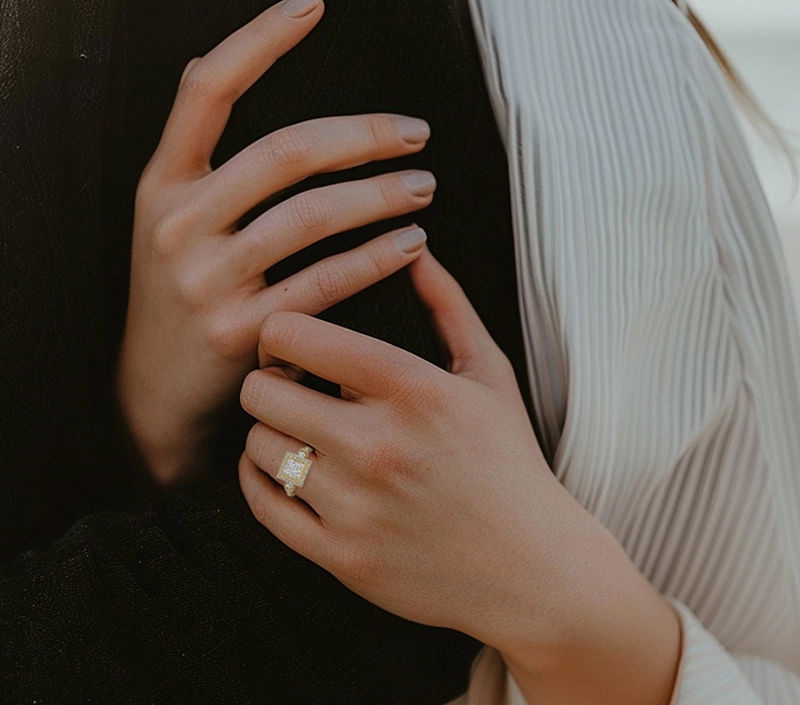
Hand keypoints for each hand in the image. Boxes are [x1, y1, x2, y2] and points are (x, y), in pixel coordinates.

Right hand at [117, 0, 435, 485]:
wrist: (153, 390)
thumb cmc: (176, 293)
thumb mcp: (164, 217)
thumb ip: (195, 152)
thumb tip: (209, 58)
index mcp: (162, 183)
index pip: (207, 89)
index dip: (259, 39)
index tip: (314, 4)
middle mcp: (180, 222)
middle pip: (287, 152)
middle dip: (364, 135)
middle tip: (417, 133)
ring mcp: (207, 277)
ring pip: (314, 216)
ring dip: (381, 195)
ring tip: (425, 187)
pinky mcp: (241, 329)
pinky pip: (326, 282)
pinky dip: (377, 258)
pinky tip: (412, 245)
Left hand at [239, 247, 679, 704]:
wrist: (533, 569)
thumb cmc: (510, 462)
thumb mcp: (490, 373)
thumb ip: (449, 305)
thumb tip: (415, 249)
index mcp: (413, 389)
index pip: (297, 335)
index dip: (279, 330)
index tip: (289, 339)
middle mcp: (378, 445)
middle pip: (262, 391)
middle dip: (268, 380)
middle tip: (287, 385)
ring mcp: (356, 506)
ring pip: (257, 446)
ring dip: (267, 431)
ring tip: (293, 429)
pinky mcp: (342, 556)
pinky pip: (263, 505)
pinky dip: (260, 480)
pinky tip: (283, 468)